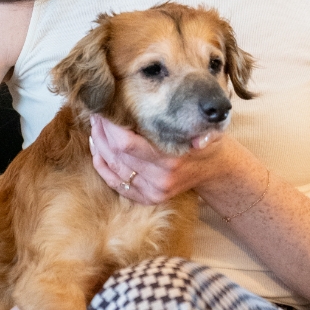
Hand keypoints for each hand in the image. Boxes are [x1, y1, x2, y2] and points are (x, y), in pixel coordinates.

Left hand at [88, 114, 226, 204]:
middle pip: (116, 154)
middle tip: (96, 114)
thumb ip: (205, 134)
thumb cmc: (207, 145)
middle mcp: (159, 180)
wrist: (213, 171)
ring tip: (95, 126)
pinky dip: (101, 165)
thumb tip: (202, 139)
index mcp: (171, 162)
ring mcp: (152, 192)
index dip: (109, 127)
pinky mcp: (147, 198)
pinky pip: (114, 183)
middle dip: (101, 132)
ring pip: (112, 167)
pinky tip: (97, 148)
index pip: (127, 145)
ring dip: (99, 145)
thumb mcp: (211, 134)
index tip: (104, 110)